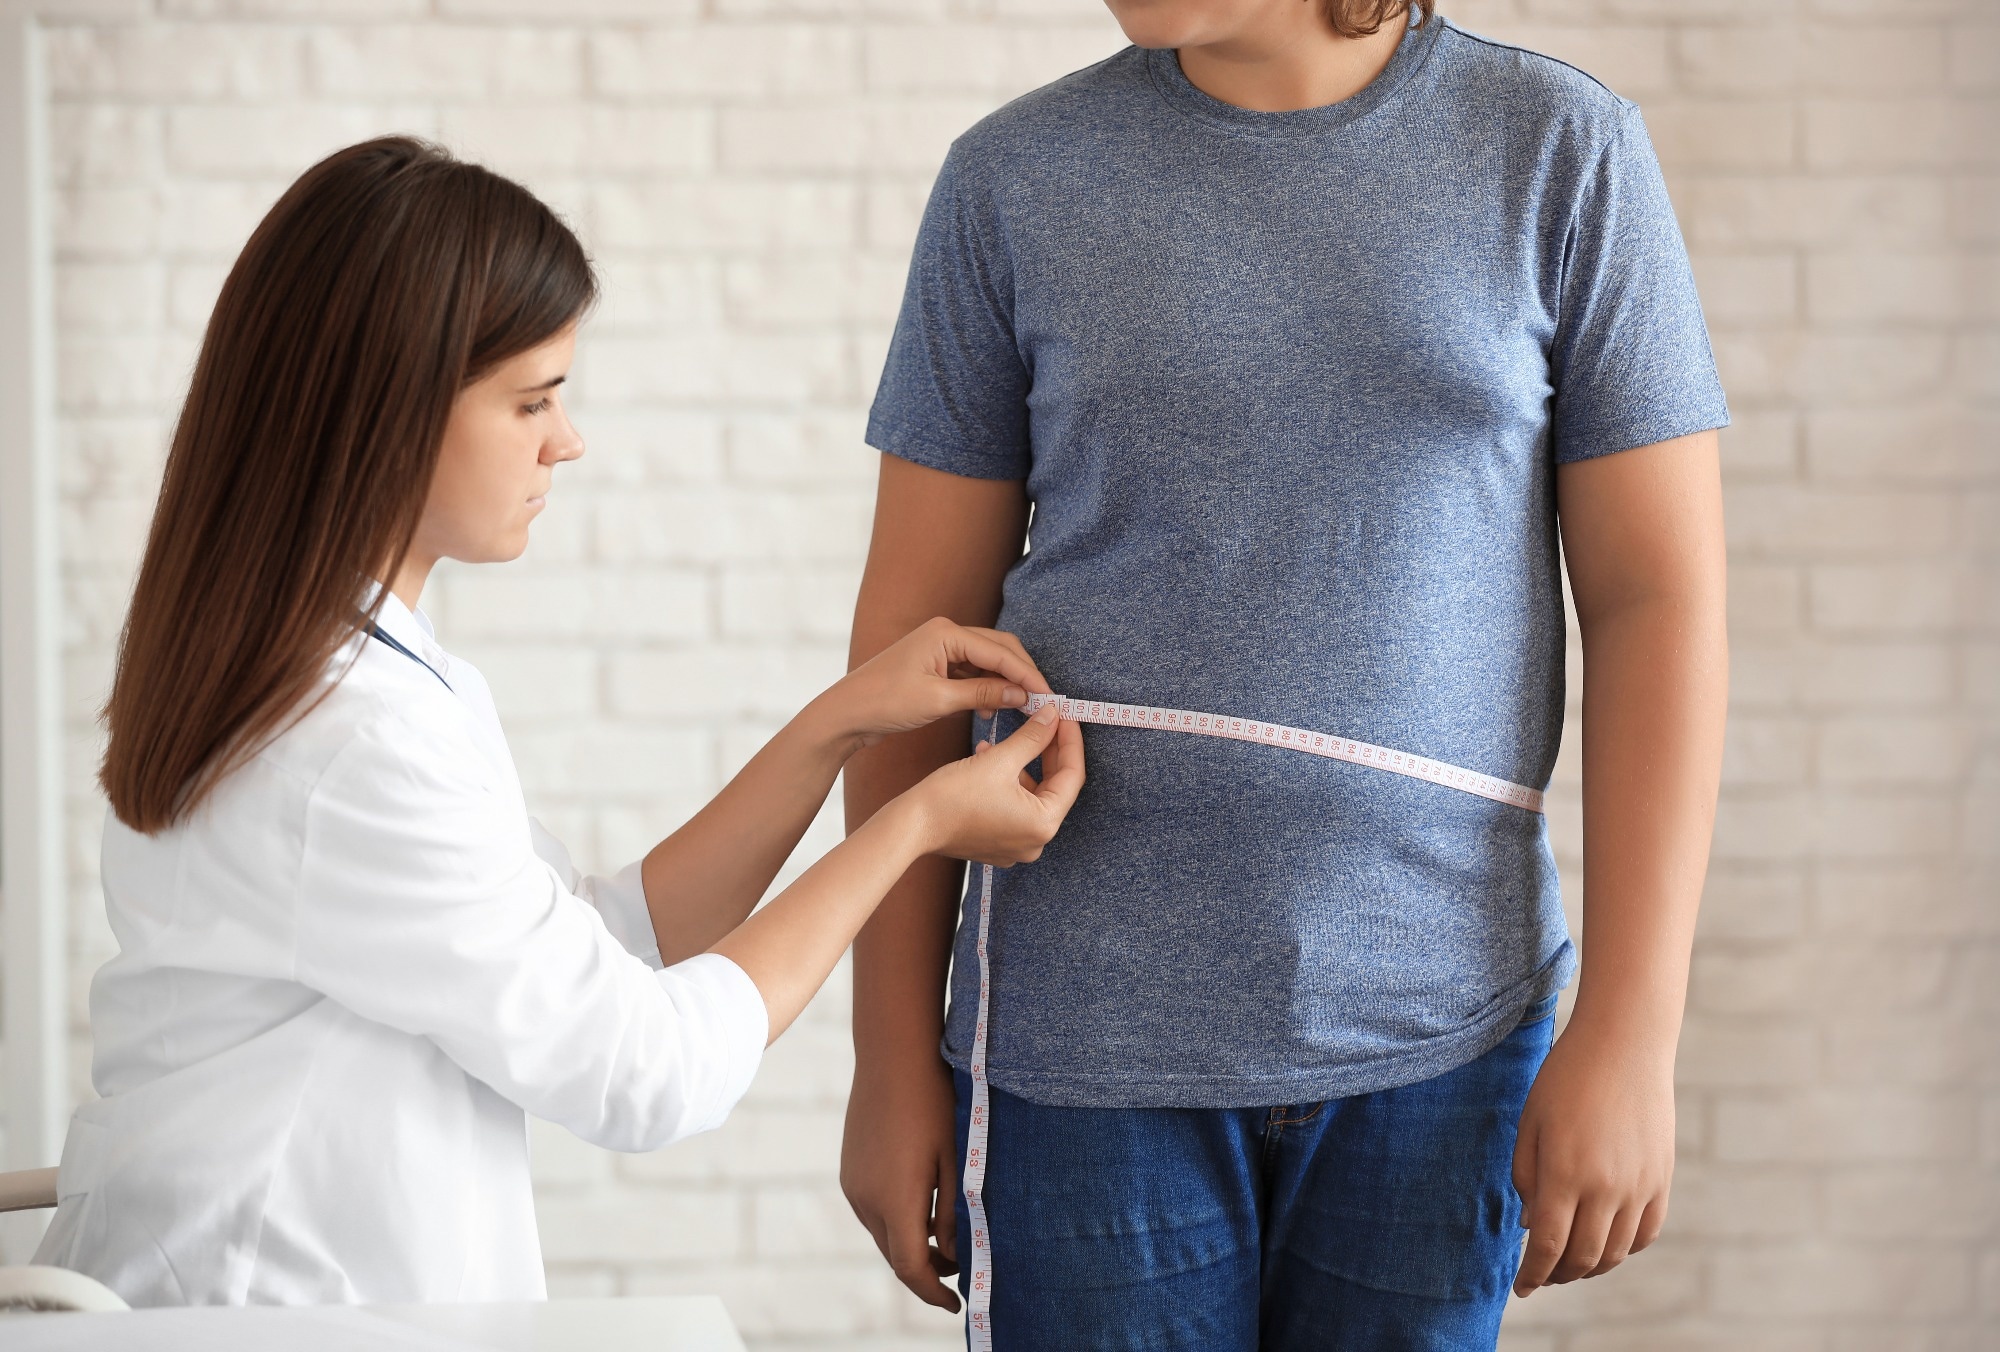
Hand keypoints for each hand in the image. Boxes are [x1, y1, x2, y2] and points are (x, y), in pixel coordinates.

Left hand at [820, 617, 1050, 751]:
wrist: (845, 714)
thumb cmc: (884, 703)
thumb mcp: (938, 700)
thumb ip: (984, 693)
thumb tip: (1022, 694)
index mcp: (945, 633)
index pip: (1000, 651)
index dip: (1028, 675)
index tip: (1049, 697)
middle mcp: (945, 634)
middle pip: (999, 650)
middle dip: (1022, 674)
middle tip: (1043, 701)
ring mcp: (940, 649)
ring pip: (988, 662)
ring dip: (1006, 682)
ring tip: (1023, 707)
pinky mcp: (936, 667)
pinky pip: (973, 673)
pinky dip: (988, 688)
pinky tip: (996, 707)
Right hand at [842, 1055, 963, 1311]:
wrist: (894, 1056)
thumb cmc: (934, 1104)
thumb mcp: (955, 1160)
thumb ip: (952, 1213)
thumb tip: (951, 1254)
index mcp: (895, 1201)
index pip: (912, 1268)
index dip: (935, 1292)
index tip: (958, 1302)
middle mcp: (865, 1199)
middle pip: (894, 1255)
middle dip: (925, 1271)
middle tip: (959, 1271)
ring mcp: (853, 1185)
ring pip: (881, 1234)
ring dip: (909, 1246)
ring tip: (945, 1240)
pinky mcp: (849, 1170)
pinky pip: (871, 1211)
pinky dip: (895, 1222)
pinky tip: (920, 1207)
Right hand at [909, 704, 1083, 865]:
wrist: (913, 825)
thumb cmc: (952, 796)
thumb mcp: (999, 759)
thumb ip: (1032, 737)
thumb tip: (1053, 716)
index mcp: (1043, 824)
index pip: (1072, 776)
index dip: (1069, 741)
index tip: (1065, 716)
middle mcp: (1036, 842)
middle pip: (1054, 787)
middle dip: (1047, 752)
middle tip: (1045, 721)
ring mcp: (1017, 846)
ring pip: (1033, 796)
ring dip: (1024, 765)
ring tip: (1003, 742)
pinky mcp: (999, 844)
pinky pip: (1016, 808)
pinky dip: (1009, 784)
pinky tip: (989, 760)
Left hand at [1512, 1016, 1676, 1295]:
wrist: (1624, 1044)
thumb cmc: (1566, 1078)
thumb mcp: (1530, 1123)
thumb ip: (1526, 1177)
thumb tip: (1532, 1226)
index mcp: (1565, 1172)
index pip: (1547, 1246)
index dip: (1532, 1274)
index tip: (1521, 1289)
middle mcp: (1606, 1187)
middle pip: (1582, 1257)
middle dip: (1558, 1275)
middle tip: (1542, 1276)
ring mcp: (1639, 1186)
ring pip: (1615, 1252)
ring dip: (1589, 1267)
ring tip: (1569, 1264)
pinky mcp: (1662, 1179)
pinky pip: (1645, 1233)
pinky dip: (1623, 1248)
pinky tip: (1605, 1244)